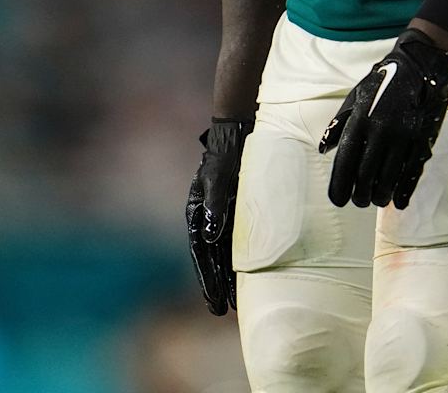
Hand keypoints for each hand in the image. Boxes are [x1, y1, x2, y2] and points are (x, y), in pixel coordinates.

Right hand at [187, 118, 251, 314]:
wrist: (239, 135)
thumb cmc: (225, 156)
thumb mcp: (217, 179)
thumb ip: (215, 206)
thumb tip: (211, 236)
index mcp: (197, 213)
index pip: (200, 252)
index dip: (206, 277)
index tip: (212, 299)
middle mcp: (208, 220)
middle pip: (211, 259)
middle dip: (216, 285)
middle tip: (220, 311)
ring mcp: (224, 218)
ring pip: (225, 255)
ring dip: (229, 278)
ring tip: (234, 304)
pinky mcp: (239, 214)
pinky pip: (239, 243)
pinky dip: (242, 261)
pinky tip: (250, 277)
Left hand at [318, 29, 447, 208]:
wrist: (421, 65)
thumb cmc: (383, 83)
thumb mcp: (356, 98)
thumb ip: (339, 124)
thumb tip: (323, 150)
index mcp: (360, 120)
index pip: (345, 162)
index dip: (339, 186)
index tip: (338, 199)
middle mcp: (381, 130)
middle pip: (366, 177)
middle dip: (360, 196)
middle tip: (360, 200)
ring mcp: (404, 136)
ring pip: (389, 179)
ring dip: (381, 196)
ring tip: (377, 199)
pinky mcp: (423, 140)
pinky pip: (412, 173)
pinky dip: (404, 191)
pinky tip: (398, 202)